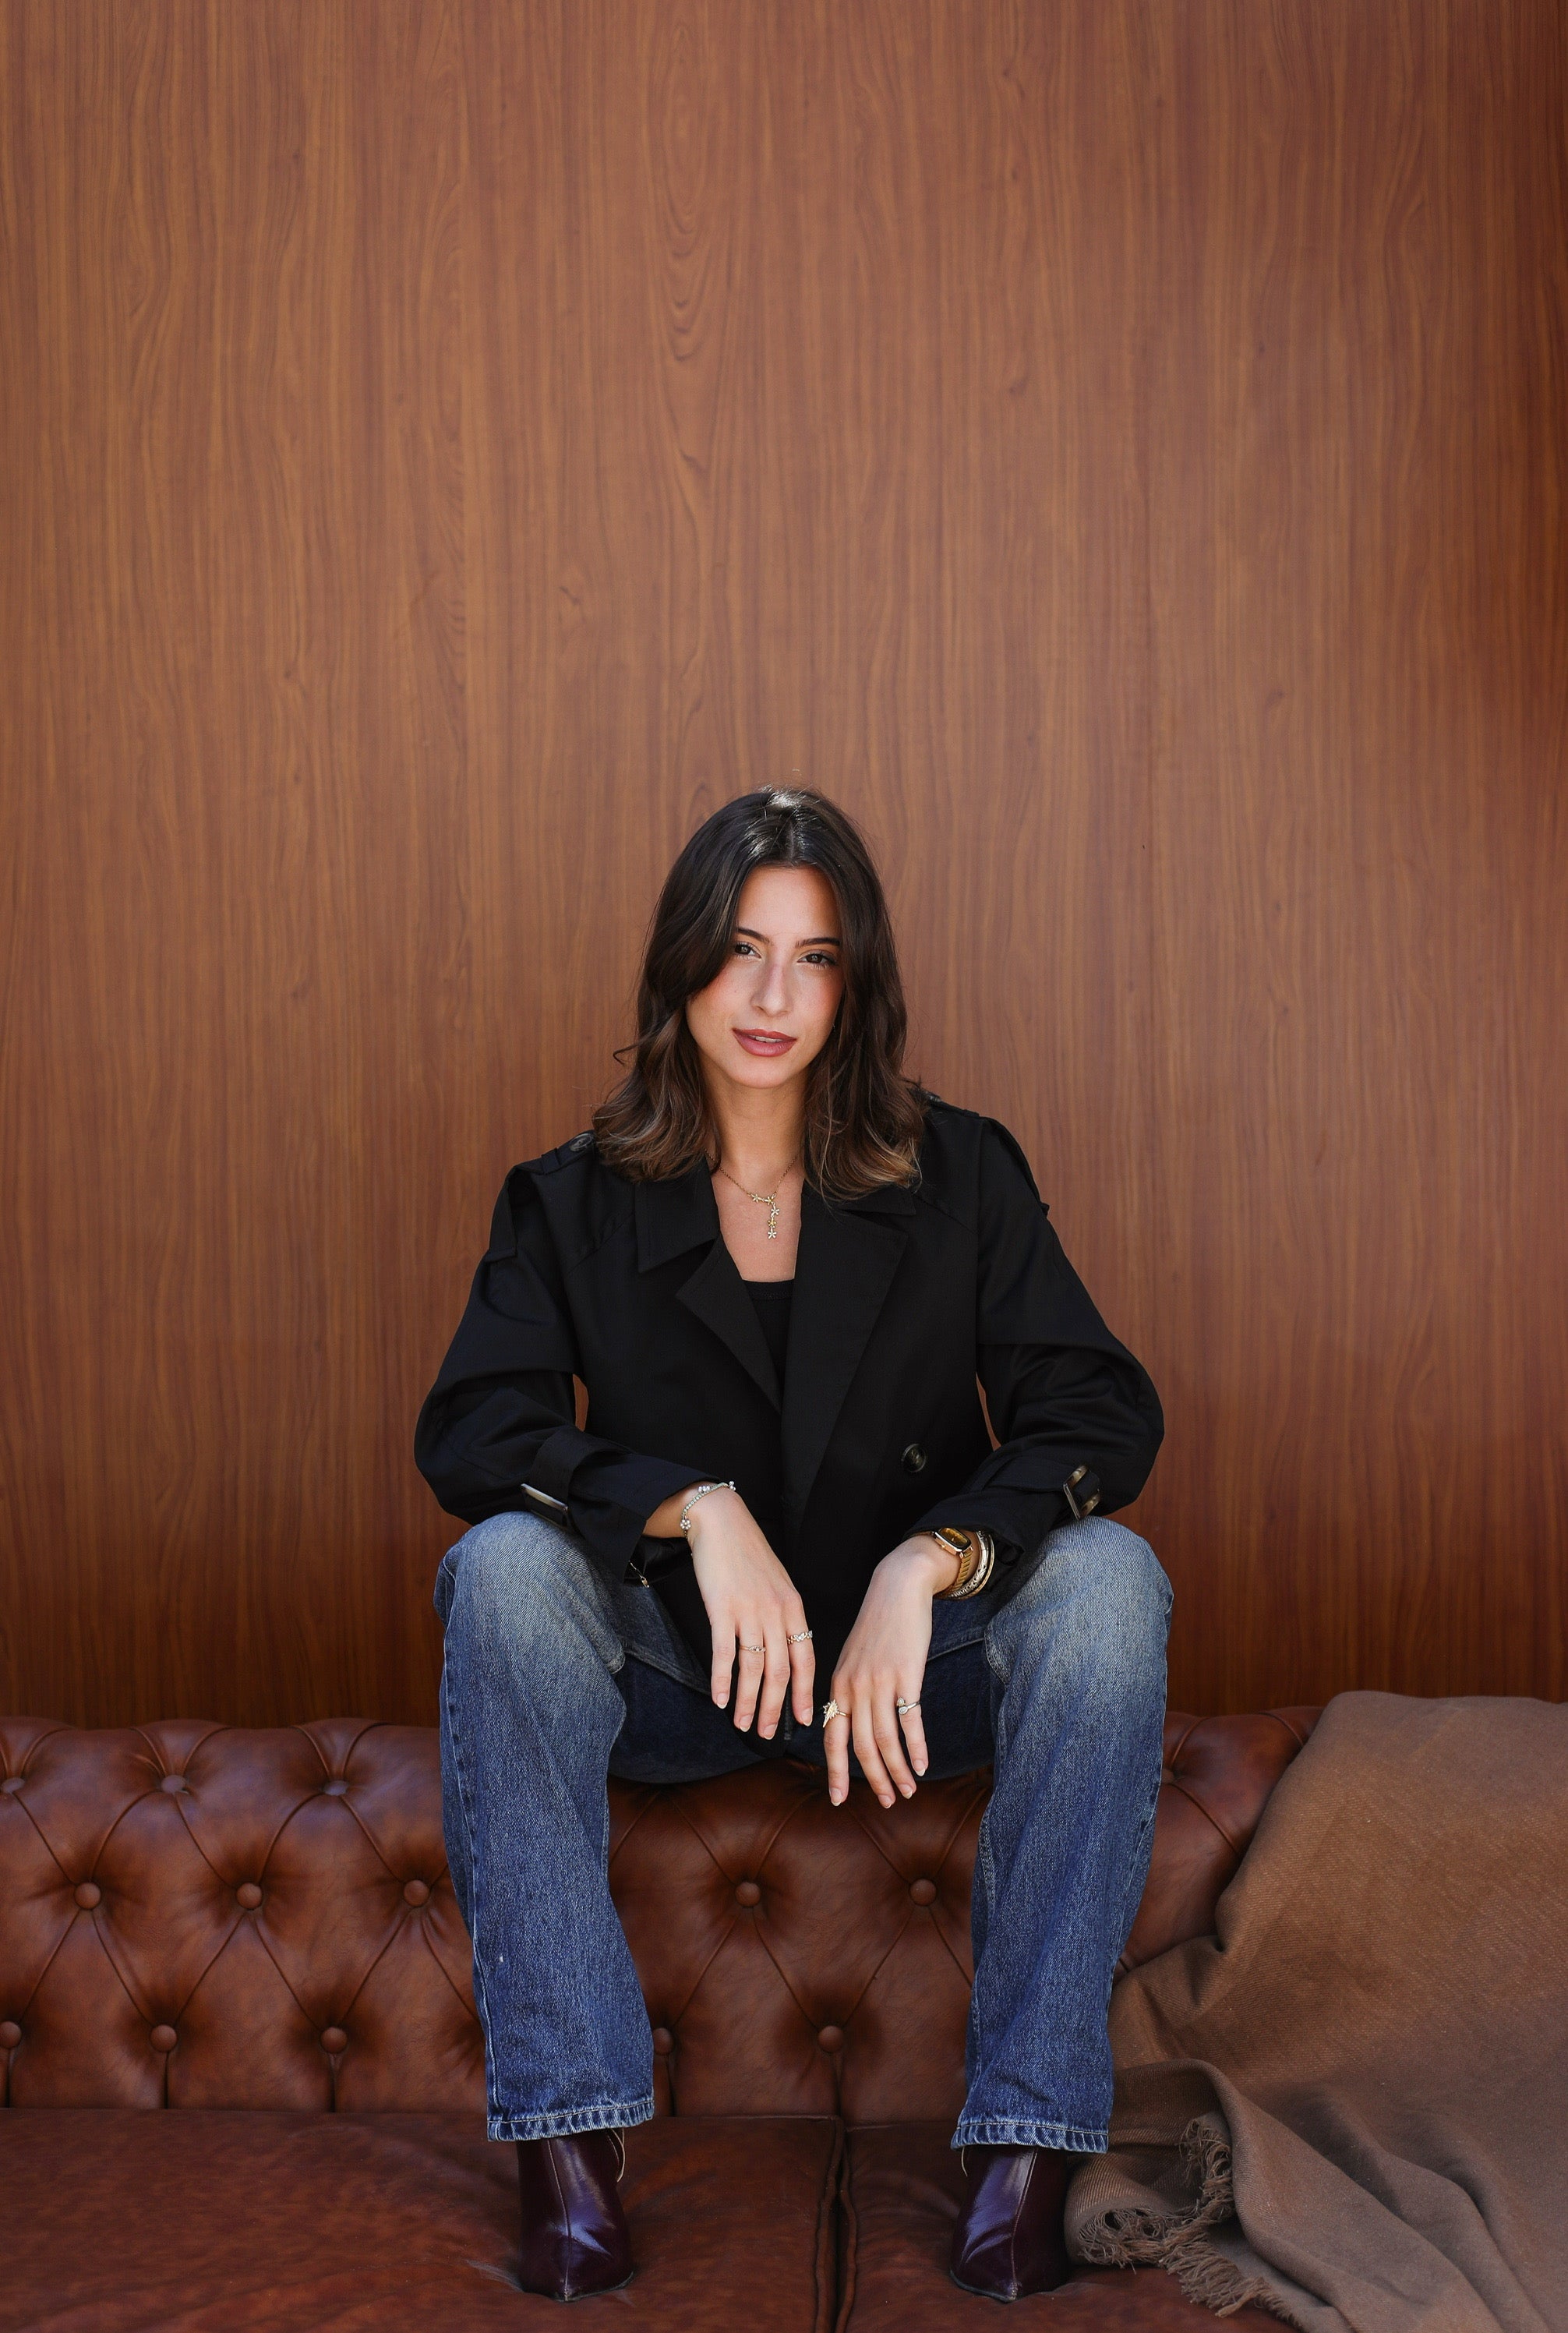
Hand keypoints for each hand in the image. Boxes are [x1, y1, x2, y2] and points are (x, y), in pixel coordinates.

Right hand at [653, 1487, 815, 1735]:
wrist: (722, 1522)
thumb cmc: (748, 1555)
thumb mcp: (778, 1584)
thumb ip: (783, 1616)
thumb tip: (785, 1651)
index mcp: (794, 1608)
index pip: (805, 1659)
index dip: (804, 1693)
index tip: (804, 1721)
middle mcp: (776, 1613)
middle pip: (780, 1671)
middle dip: (775, 1708)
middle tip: (768, 1734)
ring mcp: (749, 1611)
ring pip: (754, 1669)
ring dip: (748, 1701)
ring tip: (743, 1723)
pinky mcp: (722, 1609)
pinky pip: (724, 1653)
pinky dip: (722, 1680)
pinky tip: (720, 1700)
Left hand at [823, 1535, 959, 1808]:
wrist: (897, 1588)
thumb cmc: (878, 1625)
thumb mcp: (854, 1658)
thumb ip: (852, 1690)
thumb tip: (855, 1725)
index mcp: (838, 1685)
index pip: (833, 1737)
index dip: (836, 1770)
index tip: (838, 1798)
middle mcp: (854, 1688)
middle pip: (861, 1746)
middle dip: (873, 1779)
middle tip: (887, 1802)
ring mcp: (879, 1683)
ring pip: (885, 1740)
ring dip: (897, 1771)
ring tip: (908, 1790)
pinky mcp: (906, 1676)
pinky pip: (909, 1721)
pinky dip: (916, 1747)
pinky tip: (922, 1765)